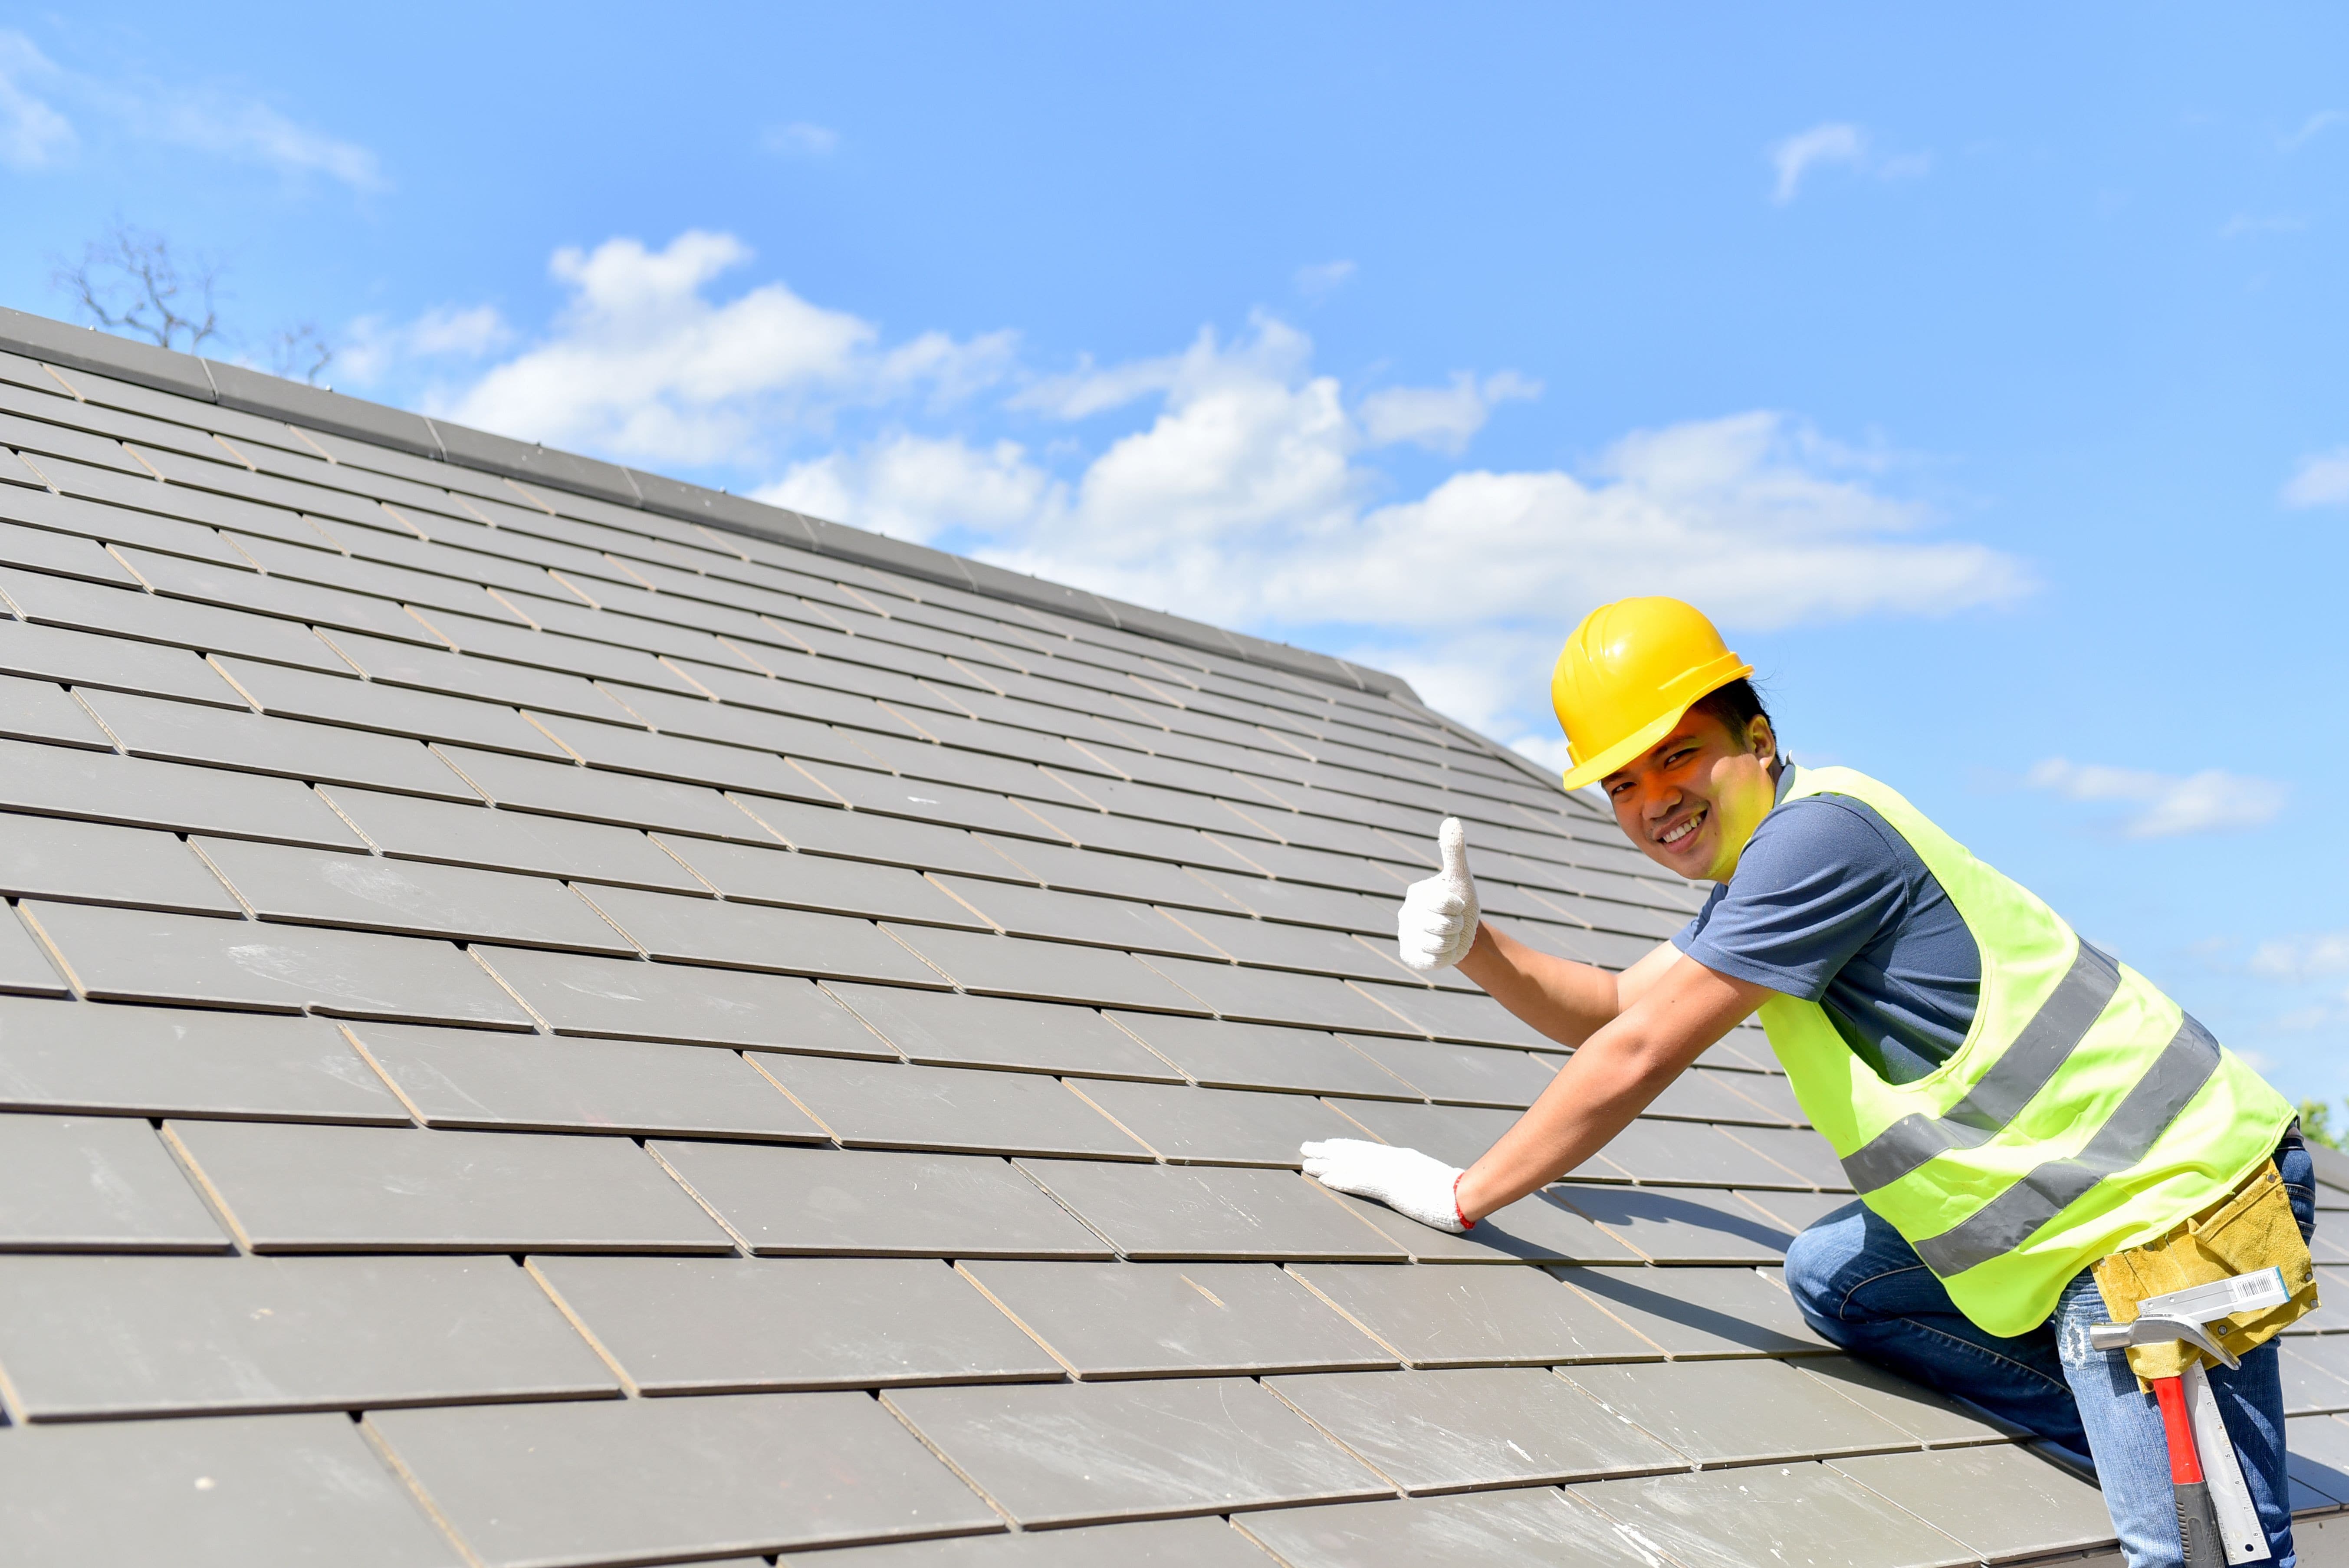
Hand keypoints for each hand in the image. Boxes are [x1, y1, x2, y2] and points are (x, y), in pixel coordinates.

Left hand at [1300, 1138, 1469, 1232]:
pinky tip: (1324, 1179)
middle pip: (1354, 1152)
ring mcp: (1392, 1172)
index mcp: (1403, 1159)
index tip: (1328, 1145)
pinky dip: (1341, 1179)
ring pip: (1351, 1164)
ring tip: (1306, 1162)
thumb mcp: (1432, 1182)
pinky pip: (1361, 1182)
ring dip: (1327, 1164)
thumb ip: (1417, 1179)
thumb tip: (1413, 1184)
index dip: (1346, 1148)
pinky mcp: (1392, 1187)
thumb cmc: (1456, 1193)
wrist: (1467, 1194)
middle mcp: (1393, 1161)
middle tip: (1306, 1147)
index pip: (1368, 1151)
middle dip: (1329, 1151)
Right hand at [1396, 817, 1479, 971]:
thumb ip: (1454, 851)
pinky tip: (1443, 949)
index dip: (1458, 906)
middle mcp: (1406, 914)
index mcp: (1417, 894)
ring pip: (1440, 944)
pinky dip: (1445, 956)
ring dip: (1454, 941)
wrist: (1463, 934)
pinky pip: (1432, 960)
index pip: (1445, 902)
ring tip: (1449, 935)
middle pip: (1443, 925)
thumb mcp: (1460, 877)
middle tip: (1455, 923)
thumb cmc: (1460, 903)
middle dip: (1458, 925)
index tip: (1457, 904)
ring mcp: (1406, 936)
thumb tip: (1451, 820)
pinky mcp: (1410, 956)